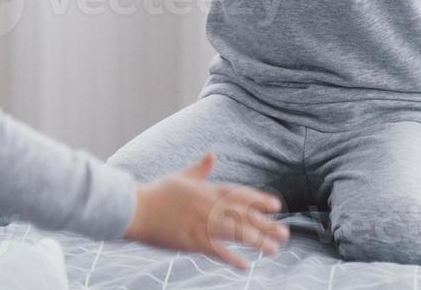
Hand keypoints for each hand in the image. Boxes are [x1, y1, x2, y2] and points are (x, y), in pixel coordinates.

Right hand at [123, 153, 288, 269]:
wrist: (135, 208)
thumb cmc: (156, 193)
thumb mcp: (181, 177)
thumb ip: (200, 169)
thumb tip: (213, 154)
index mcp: (206, 190)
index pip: (239, 194)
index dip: (259, 200)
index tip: (276, 206)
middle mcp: (208, 205)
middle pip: (243, 215)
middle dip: (266, 224)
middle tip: (285, 233)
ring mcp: (200, 223)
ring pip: (235, 232)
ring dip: (256, 241)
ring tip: (273, 250)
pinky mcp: (191, 240)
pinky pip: (216, 250)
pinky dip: (231, 258)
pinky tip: (245, 265)